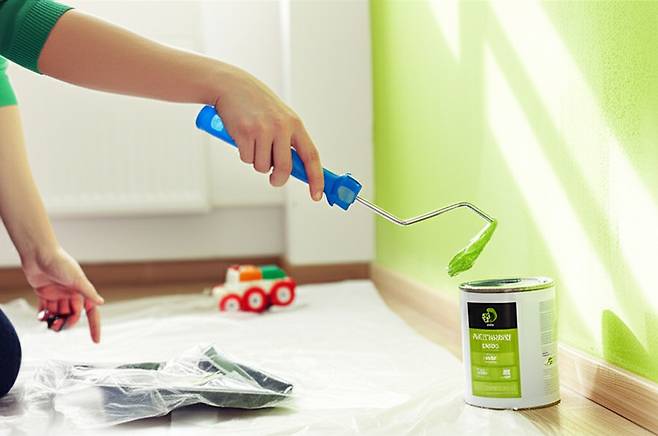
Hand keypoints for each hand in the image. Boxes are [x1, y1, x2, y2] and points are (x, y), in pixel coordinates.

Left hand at [22, 246, 103, 342]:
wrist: (39, 255)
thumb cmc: (60, 263)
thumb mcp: (77, 279)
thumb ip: (88, 292)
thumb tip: (101, 302)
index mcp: (81, 291)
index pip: (91, 312)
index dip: (94, 326)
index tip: (96, 340)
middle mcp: (71, 294)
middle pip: (73, 316)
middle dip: (67, 324)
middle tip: (59, 327)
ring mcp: (57, 294)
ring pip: (59, 314)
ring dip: (55, 321)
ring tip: (49, 324)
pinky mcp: (44, 293)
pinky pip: (46, 310)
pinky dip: (44, 316)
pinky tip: (41, 316)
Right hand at [212, 65, 323, 200]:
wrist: (232, 85)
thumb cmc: (257, 105)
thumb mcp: (280, 118)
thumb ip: (289, 141)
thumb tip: (296, 170)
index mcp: (295, 124)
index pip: (311, 156)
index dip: (316, 178)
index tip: (317, 195)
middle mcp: (281, 127)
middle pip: (285, 169)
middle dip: (278, 179)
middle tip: (274, 179)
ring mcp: (263, 130)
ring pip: (263, 167)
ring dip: (257, 162)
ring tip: (253, 143)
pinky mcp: (244, 133)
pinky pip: (247, 159)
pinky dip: (244, 154)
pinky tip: (242, 136)